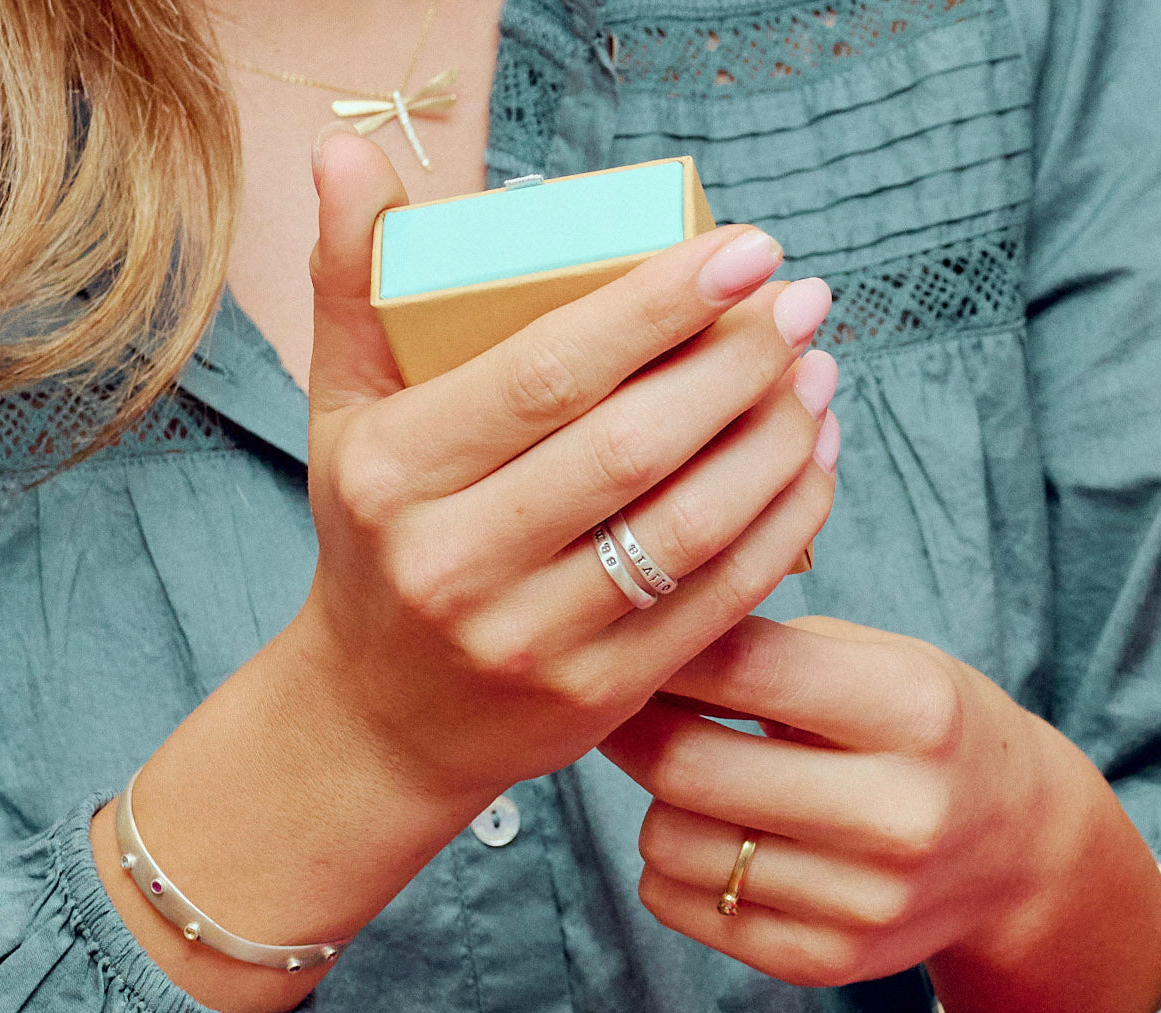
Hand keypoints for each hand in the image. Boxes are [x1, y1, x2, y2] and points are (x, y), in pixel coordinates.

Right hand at [294, 130, 839, 804]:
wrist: (384, 713)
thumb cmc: (376, 542)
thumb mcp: (345, 417)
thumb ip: (351, 284)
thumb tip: (347, 152)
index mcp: (394, 474)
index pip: (546, 374)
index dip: (659, 305)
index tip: (748, 249)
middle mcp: (453, 564)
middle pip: (632, 447)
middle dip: (738, 362)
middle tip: (801, 302)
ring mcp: (528, 639)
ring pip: (687, 527)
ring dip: (773, 441)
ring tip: (815, 373)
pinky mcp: (594, 695)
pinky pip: (713, 601)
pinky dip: (779, 526)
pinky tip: (808, 462)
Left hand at [599, 614, 1160, 1012]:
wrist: (1016, 850)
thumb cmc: (925, 730)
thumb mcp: (882, 659)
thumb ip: (771, 644)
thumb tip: (644, 638)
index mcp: (914, 711)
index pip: (738, 668)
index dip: (664, 648)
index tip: (629, 638)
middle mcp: (897, 814)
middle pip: (685, 765)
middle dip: (631, 725)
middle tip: (621, 705)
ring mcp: (863, 902)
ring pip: (666, 839)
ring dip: (655, 797)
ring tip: (687, 773)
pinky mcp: (825, 961)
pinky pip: (673, 902)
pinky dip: (668, 861)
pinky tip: (710, 833)